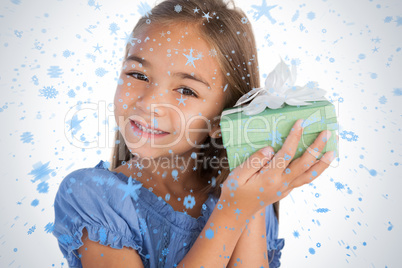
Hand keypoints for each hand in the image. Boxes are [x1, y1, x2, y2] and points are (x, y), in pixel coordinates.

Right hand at [219, 119, 336, 218]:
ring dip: (322, 163)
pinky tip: (319, 163)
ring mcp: (286, 188)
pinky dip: (315, 171)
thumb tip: (270, 149)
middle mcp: (282, 184)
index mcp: (269, 177)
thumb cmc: (234, 191)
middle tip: (327, 133)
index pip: (286, 154)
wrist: (237, 212)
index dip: (294, 137)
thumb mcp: (237, 175)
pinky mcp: (286, 190)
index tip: (301, 123)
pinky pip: (304, 180)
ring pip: (309, 175)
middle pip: (305, 164)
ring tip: (333, 151)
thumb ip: (254, 161)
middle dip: (317, 147)